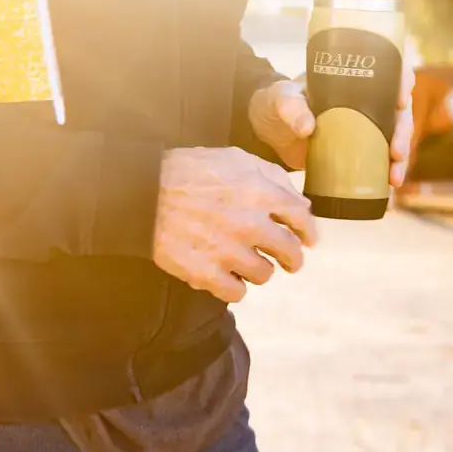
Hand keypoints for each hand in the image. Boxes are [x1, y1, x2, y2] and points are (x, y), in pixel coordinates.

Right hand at [152, 147, 317, 302]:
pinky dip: (236, 287)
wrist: (142, 191)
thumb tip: (300, 202)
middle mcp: (250, 224)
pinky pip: (237, 293)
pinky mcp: (206, 273)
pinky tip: (229, 276)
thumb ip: (273, 177)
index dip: (309, 231)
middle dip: (294, 259)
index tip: (308, 240)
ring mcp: (228, 251)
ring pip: (265, 274)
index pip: (302, 218)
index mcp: (260, 192)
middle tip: (290, 263)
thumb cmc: (189, 171)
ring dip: (260, 270)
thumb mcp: (235, 158)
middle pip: (290, 252)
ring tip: (250, 264)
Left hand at [248, 63, 415, 185]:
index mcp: (353, 79)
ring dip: (401, 158)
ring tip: (394, 179)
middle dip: (404, 132)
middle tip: (396, 151)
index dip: (402, 82)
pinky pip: (381, 161)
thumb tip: (307, 126)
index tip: (401, 100)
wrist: (269, 131)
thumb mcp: (281, 100)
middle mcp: (366, 102)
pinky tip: (390, 192)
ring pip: (395, 138)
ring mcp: (364, 128)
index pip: (389, 71)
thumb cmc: (277, 103)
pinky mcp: (357, 152)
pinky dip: (388, 176)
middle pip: (398, 111)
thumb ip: (291, 108)